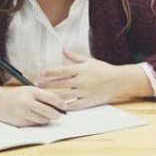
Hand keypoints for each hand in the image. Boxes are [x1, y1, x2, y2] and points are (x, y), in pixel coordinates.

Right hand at [0, 83, 65, 126]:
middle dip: (56, 114)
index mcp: (31, 91)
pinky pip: (35, 124)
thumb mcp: (30, 90)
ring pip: (43, 120)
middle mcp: (27, 102)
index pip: (51, 98)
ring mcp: (23, 113)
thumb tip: (60, 105)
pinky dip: (37, 122)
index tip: (64, 107)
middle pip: (49, 112)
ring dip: (47, 119)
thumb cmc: (18, 95)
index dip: (60, 104)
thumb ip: (44, 96)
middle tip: (59, 115)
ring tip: (45, 114)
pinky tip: (34, 116)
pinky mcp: (19, 122)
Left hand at [36, 50, 153, 110]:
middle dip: (47, 85)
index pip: (62, 71)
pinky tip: (57, 106)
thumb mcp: (89, 61)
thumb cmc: (104, 69)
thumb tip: (63, 49)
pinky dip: (65, 106)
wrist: (119, 81)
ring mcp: (85, 92)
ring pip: (65, 96)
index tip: (41, 73)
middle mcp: (82, 81)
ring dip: (53, 97)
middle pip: (60, 84)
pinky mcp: (88, 102)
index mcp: (81, 70)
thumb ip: (75, 57)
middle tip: (36, 85)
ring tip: (43, 97)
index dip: (51, 72)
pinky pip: (74, 105)